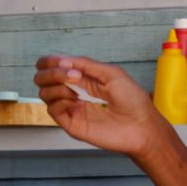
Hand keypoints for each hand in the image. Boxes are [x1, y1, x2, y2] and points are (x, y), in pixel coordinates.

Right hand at [34, 55, 169, 157]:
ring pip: (45, 93)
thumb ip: (86, 64)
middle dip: (51, 72)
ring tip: (75, 86)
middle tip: (69, 74)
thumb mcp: (111, 73)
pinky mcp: (72, 124)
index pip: (55, 69)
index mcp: (83, 80)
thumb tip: (63, 59)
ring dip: (56, 85)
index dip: (49, 62)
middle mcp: (74, 93)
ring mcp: (72, 109)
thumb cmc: (133, 101)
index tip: (56, 61)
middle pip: (44, 80)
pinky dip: (60, 100)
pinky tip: (75, 99)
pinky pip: (53, 109)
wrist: (142, 125)